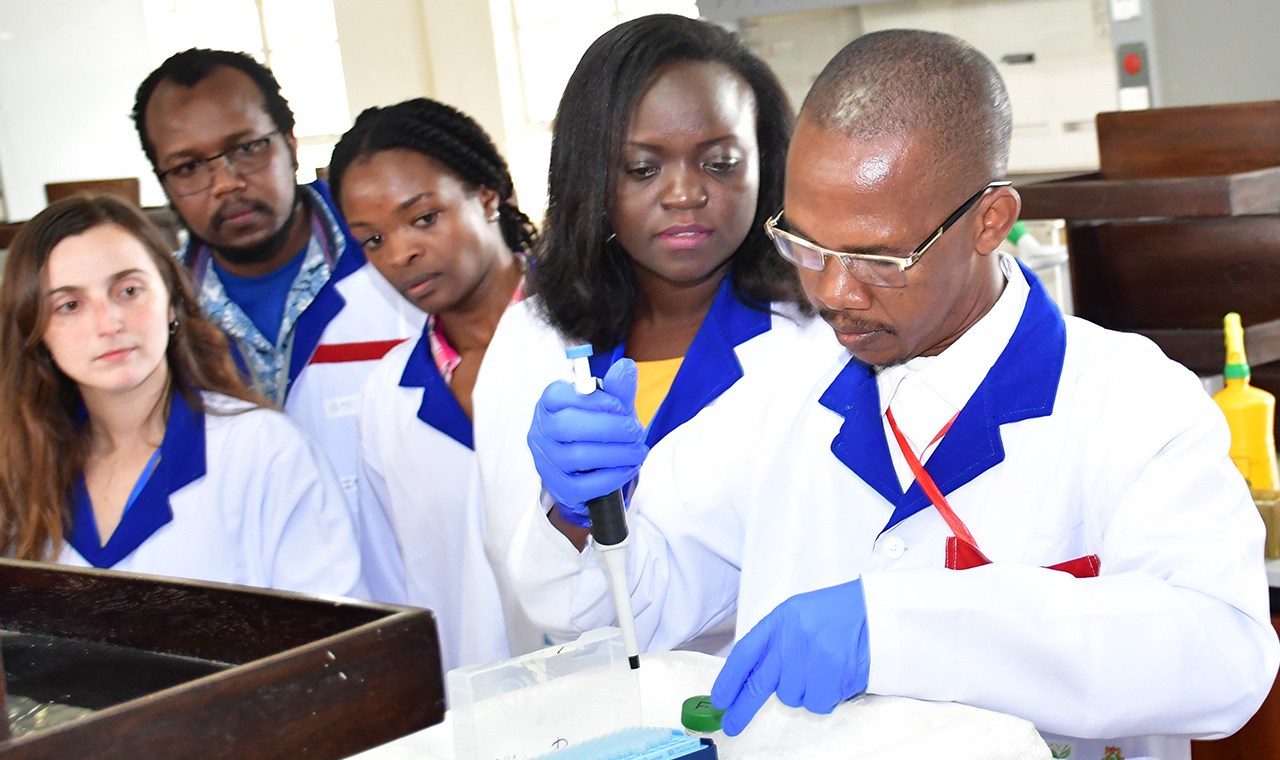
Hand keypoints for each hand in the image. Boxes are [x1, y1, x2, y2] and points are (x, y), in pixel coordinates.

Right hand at [528, 359, 647, 526]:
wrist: (591, 467)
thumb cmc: (598, 428)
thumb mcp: (610, 406)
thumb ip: (618, 388)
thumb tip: (626, 367)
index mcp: (550, 404)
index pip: (557, 396)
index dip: (591, 400)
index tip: (620, 406)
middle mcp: (541, 431)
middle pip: (568, 427)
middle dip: (609, 428)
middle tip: (636, 430)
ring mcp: (545, 461)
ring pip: (577, 457)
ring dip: (616, 453)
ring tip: (639, 451)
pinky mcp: (557, 486)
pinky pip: (581, 486)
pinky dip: (610, 478)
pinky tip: (629, 468)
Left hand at [710, 578, 870, 735]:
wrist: (874, 613)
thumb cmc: (834, 615)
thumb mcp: (796, 616)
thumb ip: (774, 642)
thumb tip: (751, 677)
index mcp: (778, 622)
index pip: (744, 654)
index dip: (728, 680)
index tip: (720, 699)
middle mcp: (790, 641)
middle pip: (758, 685)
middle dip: (742, 708)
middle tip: (731, 724)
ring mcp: (811, 660)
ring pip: (790, 697)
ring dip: (801, 691)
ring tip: (819, 669)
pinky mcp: (831, 677)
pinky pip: (816, 703)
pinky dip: (823, 697)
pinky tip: (833, 677)